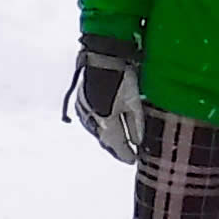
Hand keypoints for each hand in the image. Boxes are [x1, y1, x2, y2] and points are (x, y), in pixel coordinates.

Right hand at [64, 36, 142, 164]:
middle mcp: (92, 122)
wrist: (100, 57)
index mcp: (107, 123)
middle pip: (106, 141)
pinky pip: (91, 123)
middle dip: (117, 149)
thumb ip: (136, 124)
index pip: (118, 146)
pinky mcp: (80, 105)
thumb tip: (137, 142)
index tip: (133, 160)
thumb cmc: (121, 77)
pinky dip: (101, 128)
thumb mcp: (134, 101)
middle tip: (127, 155)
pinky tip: (107, 127)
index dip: (126, 154)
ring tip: (119, 143)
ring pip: (97, 132)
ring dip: (108, 139)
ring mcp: (84, 113)